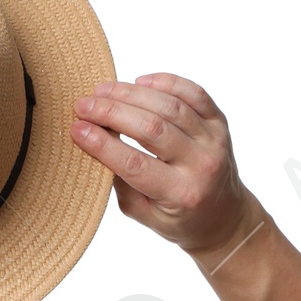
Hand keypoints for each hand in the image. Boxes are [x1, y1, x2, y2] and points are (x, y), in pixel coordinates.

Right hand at [71, 73, 256, 258]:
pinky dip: (164, 82)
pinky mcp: (220, 121)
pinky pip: (193, 92)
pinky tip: (139, 82)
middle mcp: (202, 164)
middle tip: (83, 104)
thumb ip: (120, 183)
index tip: (76, 129)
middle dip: (111, 112)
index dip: (102, 144)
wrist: (224, 217)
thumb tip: (95, 143)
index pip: (134, 163)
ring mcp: (214, 139)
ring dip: (131, 93)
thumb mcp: (144, 214)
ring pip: (169, 105)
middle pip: (151, 128)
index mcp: (181, 194)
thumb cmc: (178, 218)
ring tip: (102, 91)